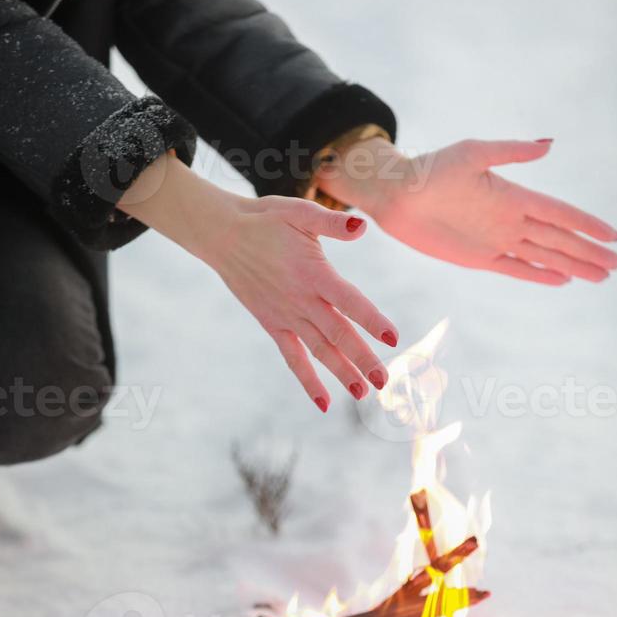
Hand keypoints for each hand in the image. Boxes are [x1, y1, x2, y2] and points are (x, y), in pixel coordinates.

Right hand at [203, 196, 397, 410]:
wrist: (223, 235)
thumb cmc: (266, 220)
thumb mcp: (299, 212)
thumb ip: (332, 222)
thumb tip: (362, 226)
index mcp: (313, 273)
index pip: (349, 300)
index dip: (371, 319)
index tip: (393, 338)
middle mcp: (301, 300)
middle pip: (337, 334)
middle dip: (362, 359)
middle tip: (384, 381)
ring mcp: (286, 316)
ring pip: (319, 350)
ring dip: (341, 373)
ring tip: (362, 393)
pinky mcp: (273, 325)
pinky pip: (293, 358)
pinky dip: (308, 380)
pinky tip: (324, 403)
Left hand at [320, 138, 616, 284]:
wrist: (397, 196)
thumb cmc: (431, 168)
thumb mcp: (472, 153)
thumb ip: (511, 152)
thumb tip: (549, 145)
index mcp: (513, 195)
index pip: (560, 214)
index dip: (587, 225)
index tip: (614, 236)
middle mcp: (510, 219)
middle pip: (559, 240)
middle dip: (589, 252)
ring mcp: (495, 240)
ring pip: (543, 257)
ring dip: (572, 266)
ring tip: (599, 276)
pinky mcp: (477, 258)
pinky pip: (515, 269)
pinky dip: (538, 276)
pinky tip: (561, 280)